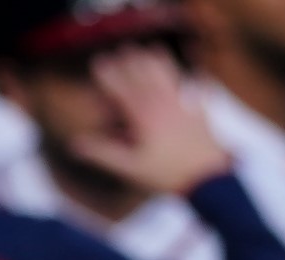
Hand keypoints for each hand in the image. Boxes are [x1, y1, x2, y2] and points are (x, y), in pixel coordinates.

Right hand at [70, 47, 231, 195]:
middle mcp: (163, 106)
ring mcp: (184, 109)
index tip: (99, 64)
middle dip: (130, 62)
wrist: (210, 184)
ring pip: (170, 77)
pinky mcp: (202, 118)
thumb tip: (74, 145)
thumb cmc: (168, 176)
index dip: (107, 74)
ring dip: (159, 63)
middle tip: (123, 51)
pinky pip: (201, 95)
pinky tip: (198, 77)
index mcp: (143, 116)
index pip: (120, 86)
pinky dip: (198, 85)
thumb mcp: (131, 168)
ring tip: (153, 50)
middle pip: (144, 75)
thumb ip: (102, 154)